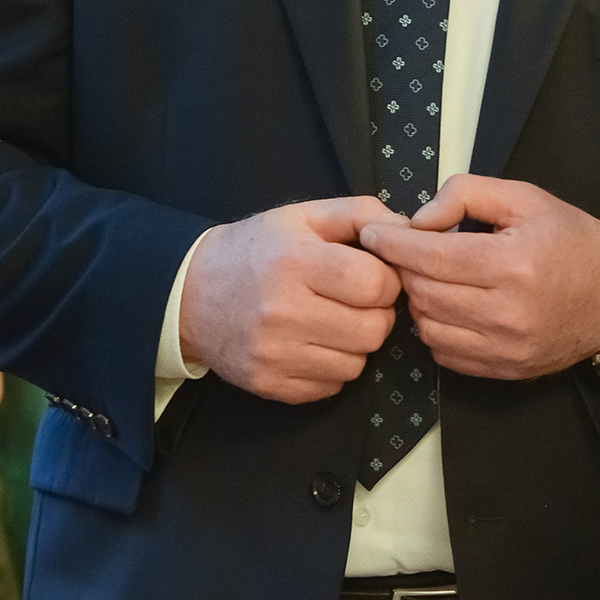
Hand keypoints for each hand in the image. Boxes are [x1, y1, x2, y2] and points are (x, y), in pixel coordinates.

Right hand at [179, 196, 401, 403]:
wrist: (189, 293)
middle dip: (377, 315)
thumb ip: (362, 213)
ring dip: (356, 344)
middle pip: (373, 331)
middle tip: (356, 302)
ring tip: (333, 320)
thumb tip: (409, 231)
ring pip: (356, 364)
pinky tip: (314, 343)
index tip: (372, 275)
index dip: (386, 280)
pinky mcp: (268, 384)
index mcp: (296, 262)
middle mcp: (283, 311)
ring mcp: (273, 354)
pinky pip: (331, 387)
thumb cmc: (256, 250)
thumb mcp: (304, 215)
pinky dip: (332, 368)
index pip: (375, 285)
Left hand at [357, 174, 599, 379]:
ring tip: (428, 278)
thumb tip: (419, 220)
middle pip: (423, 293)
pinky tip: (448, 307)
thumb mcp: (525, 197)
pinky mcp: (504, 371)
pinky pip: (445, 354)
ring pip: (428, 327)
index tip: (371, 232)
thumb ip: (466, 194)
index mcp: (513, 264)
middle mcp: (507, 313)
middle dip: (403, 269)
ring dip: (417, 301)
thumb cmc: (571, 239)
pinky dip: (435, 330)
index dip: (392, 243)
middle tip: (402, 251)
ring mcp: (506, 349)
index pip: (430, 256)